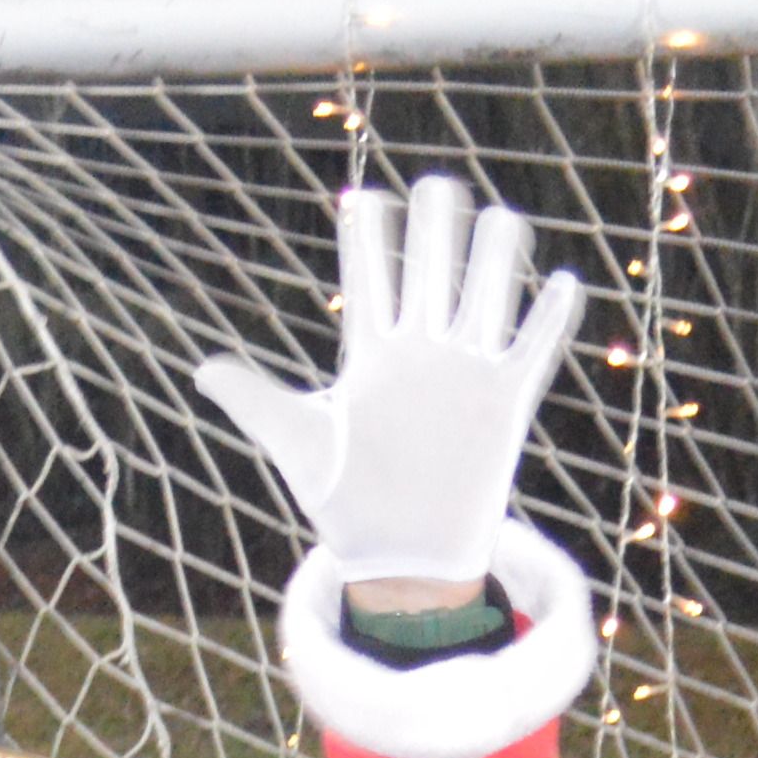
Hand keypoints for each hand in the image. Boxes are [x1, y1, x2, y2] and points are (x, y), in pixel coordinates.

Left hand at [192, 172, 585, 591]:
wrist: (398, 561)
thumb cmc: (342, 502)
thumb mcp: (296, 443)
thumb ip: (254, 398)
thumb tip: (199, 371)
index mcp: (370, 349)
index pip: (369, 268)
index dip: (368, 226)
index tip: (362, 200)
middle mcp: (421, 348)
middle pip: (435, 250)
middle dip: (438, 212)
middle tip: (437, 196)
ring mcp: (467, 370)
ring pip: (493, 279)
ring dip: (499, 245)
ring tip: (498, 236)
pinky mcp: (507, 402)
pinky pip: (539, 344)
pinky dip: (555, 311)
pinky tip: (558, 286)